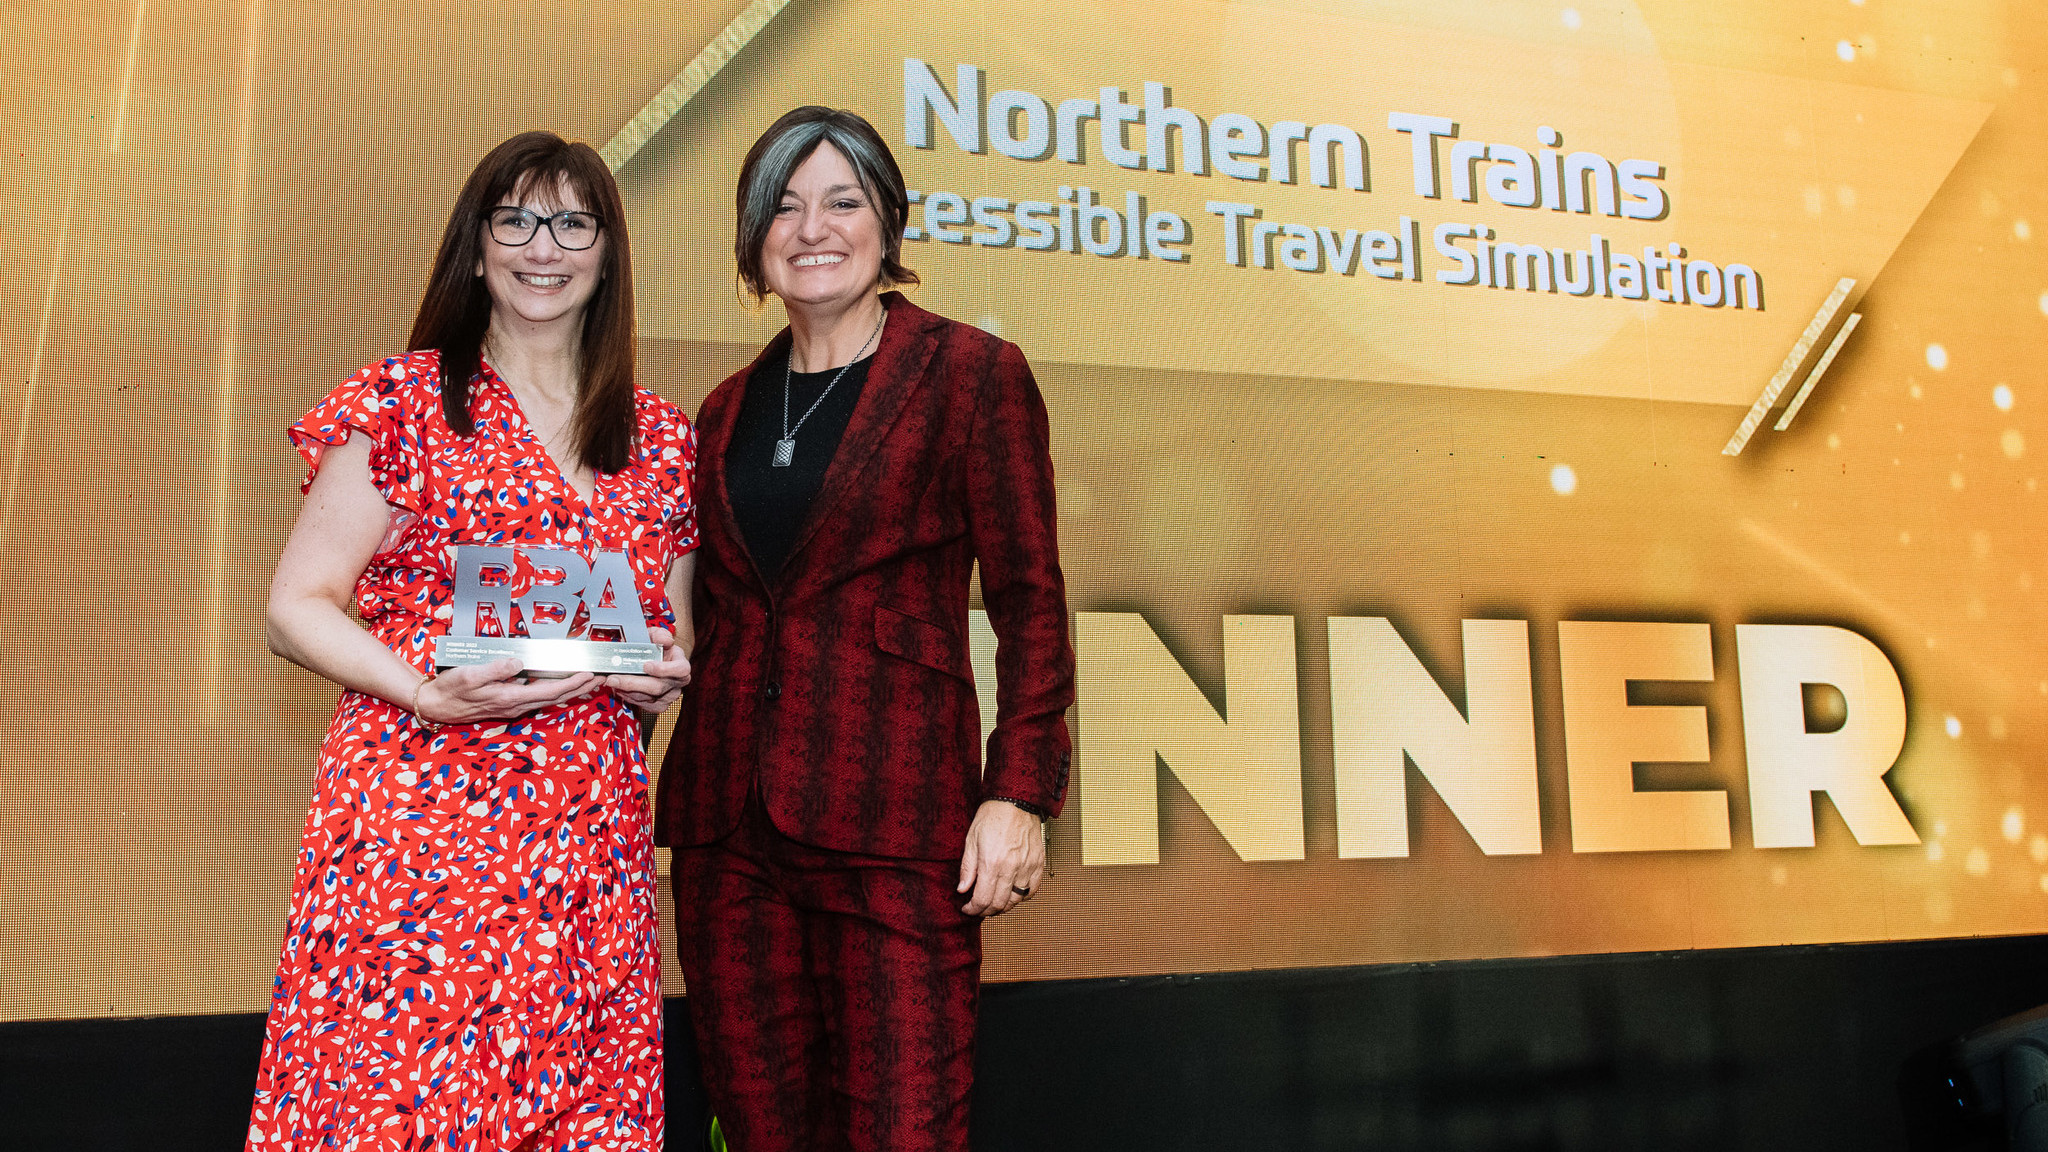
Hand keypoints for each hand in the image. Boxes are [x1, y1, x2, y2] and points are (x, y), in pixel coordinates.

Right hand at [416, 658, 598, 724]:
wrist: (435, 705)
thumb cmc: (450, 689)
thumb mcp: (469, 675)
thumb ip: (494, 668)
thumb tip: (517, 662)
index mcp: (510, 697)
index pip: (550, 691)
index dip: (573, 683)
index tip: (590, 674)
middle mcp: (516, 705)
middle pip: (557, 697)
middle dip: (581, 687)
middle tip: (602, 677)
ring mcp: (513, 706)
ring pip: (550, 698)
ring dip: (572, 690)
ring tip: (590, 680)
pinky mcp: (508, 703)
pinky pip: (538, 697)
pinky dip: (555, 691)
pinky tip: (562, 684)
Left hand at [603, 626, 690, 712]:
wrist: (651, 661)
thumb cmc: (654, 649)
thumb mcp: (655, 636)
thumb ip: (658, 634)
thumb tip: (664, 640)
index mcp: (681, 664)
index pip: (681, 669)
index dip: (664, 669)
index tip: (646, 665)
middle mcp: (678, 682)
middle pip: (658, 687)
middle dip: (633, 683)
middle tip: (614, 678)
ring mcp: (669, 696)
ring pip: (648, 698)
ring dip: (627, 690)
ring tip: (612, 681)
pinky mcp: (659, 706)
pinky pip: (643, 705)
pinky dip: (629, 697)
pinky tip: (620, 689)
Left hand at [957, 799, 1044, 916]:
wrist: (1016, 801)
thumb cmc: (993, 816)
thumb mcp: (971, 840)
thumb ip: (967, 868)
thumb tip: (962, 889)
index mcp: (991, 863)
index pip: (982, 899)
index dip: (973, 909)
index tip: (968, 909)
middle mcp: (1011, 868)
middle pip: (999, 904)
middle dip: (986, 911)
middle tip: (979, 909)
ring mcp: (1027, 867)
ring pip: (1016, 900)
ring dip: (1003, 907)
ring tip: (994, 903)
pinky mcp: (1038, 864)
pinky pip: (1032, 890)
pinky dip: (1022, 897)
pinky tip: (1012, 894)